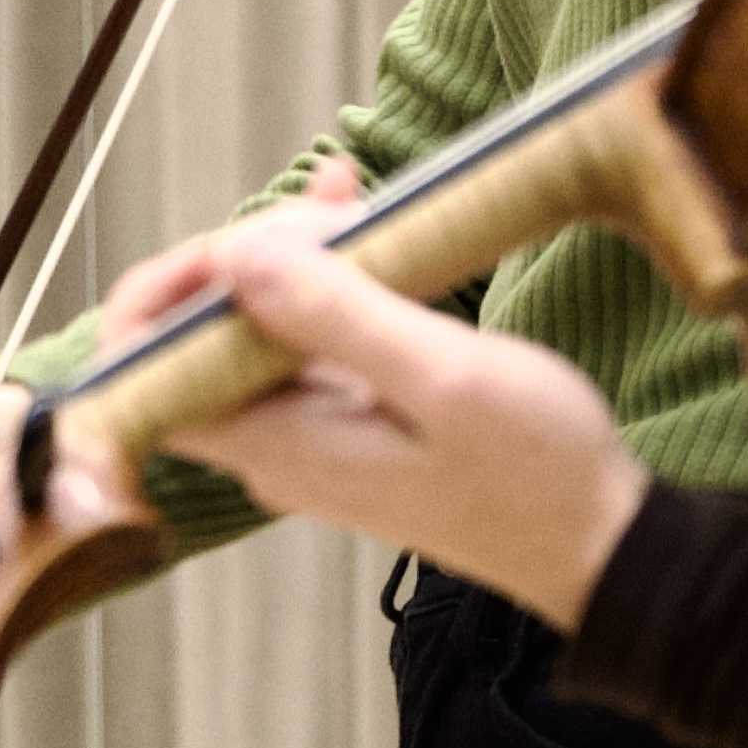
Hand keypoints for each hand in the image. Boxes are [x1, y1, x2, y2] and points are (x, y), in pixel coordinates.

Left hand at [158, 203, 647, 633]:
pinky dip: (329, 279)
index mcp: (273, 443)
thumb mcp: (446, 380)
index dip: (162, 293)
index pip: (141, 372)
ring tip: (350, 200)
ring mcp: (308, 431)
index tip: (240, 243)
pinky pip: (308, 336)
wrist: (606, 547)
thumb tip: (232, 256)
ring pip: (257, 326)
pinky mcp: (348, 418)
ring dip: (292, 256)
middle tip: (332, 214)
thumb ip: (336, 315)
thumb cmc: (538, 475)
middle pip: (197, 333)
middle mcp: (271, 443)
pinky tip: (365, 223)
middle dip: (246, 255)